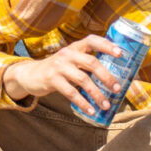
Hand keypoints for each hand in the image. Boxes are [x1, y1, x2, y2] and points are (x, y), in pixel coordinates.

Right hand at [2, 35, 123, 108]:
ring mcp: (58, 66)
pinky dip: (83, 103)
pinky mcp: (51, 79)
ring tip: (106, 105)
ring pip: (83, 79)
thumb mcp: (70, 61)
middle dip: (106, 76)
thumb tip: (115, 77)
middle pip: (91, 62)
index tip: (120, 53)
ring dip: (97, 94)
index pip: (92, 40)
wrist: (30, 74)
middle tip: (117, 89)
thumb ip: (86, 63)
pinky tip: (91, 110)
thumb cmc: (58, 69)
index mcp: (74, 47)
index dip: (107, 45)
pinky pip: (71, 92)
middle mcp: (67, 54)